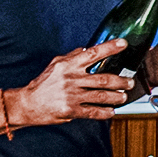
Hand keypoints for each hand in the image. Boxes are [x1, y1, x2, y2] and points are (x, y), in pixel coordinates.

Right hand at [11, 39, 132, 123]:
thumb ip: (72, 56)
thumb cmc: (43, 83)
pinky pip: (93, 112)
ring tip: (123, 96)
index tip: (123, 44)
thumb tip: (86, 49)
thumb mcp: (55, 64)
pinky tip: (111, 111)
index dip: (110, 48)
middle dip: (121, 81)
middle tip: (129, 82)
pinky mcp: (71, 110)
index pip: (93, 53)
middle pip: (103, 79)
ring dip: (116, 97)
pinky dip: (105, 112)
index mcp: (69, 65)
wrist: (27, 104)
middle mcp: (72, 79)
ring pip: (101, 96)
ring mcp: (72, 96)